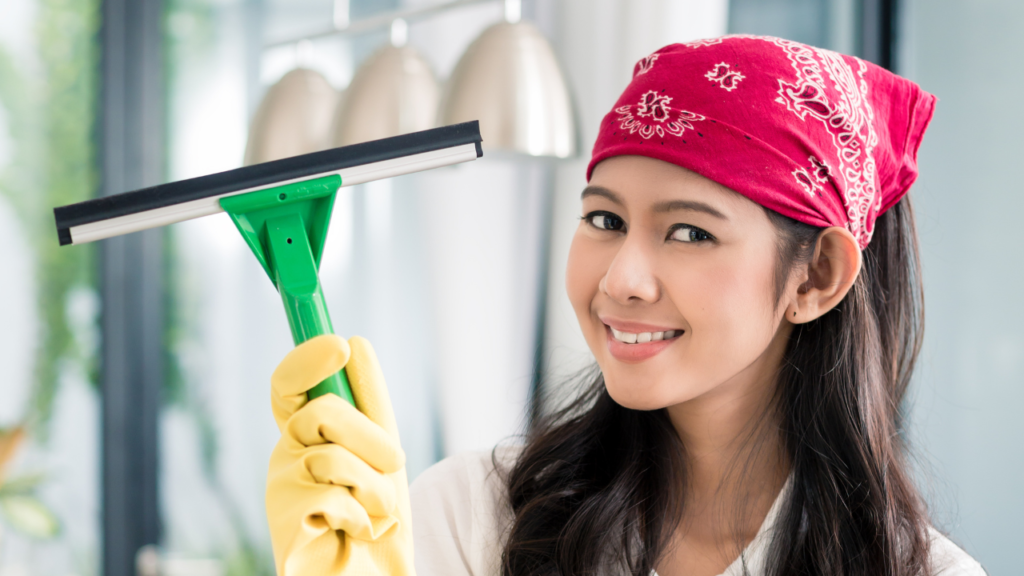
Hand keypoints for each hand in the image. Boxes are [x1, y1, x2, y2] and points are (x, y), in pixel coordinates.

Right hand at [266, 335, 414, 575]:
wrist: (374, 575)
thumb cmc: (376, 517)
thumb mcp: (382, 451)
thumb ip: (370, 401)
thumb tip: (356, 342)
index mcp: (305, 434)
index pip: (289, 386)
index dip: (306, 360)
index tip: (339, 346)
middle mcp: (286, 455)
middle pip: (322, 411)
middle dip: (370, 434)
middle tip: (394, 460)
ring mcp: (280, 488)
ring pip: (332, 454)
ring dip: (374, 484)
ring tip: (374, 510)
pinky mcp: (283, 523)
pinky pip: (333, 496)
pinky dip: (363, 516)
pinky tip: (357, 533)